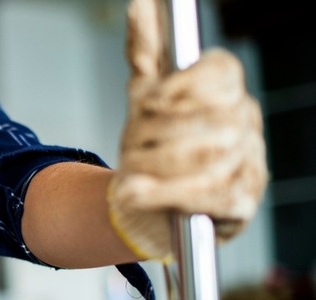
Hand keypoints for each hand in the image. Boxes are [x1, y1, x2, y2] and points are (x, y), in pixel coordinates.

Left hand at [108, 0, 268, 259]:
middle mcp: (245, 123)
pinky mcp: (241, 202)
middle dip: (155, 135)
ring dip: (154, 166)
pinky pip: (205, 195)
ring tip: (130, 174)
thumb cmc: (152, 145)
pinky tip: (140, 192)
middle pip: (206, 117)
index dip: (183, 84)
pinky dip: (164, 195)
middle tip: (128, 147)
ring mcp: (248, 163)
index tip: (147, 102)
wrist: (150, 203)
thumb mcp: (144, 96)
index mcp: (226, 91)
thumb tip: (140, 4)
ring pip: (203, 158)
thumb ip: (145, 51)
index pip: (222, 71)